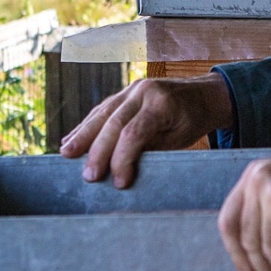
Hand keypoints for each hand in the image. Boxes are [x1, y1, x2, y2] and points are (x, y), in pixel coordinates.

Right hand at [59, 72, 233, 187]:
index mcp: (162, 103)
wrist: (204, 94)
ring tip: (66, 154)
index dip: (122, 159)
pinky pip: (103, 109)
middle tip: (88, 176)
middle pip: (113, 122)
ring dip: (82, 135)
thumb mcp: (179, 139)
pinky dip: (87, 125)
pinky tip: (72, 139)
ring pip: (102, 113)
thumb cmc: (193, 121)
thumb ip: (150, 149)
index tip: (118, 183)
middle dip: (97, 151)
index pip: (134, 133)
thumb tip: (121, 168)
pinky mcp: (125, 91)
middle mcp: (144, 91)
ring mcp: (133, 88)